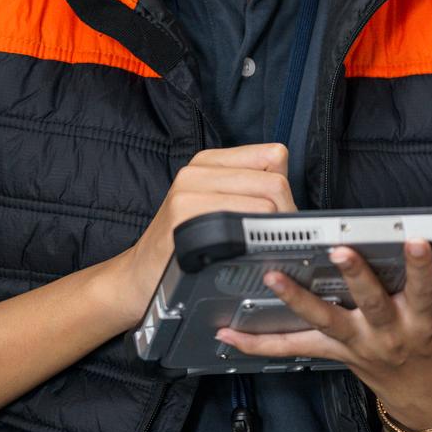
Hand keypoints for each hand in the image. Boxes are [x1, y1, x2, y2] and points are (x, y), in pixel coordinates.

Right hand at [107, 143, 297, 323]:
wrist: (139, 275)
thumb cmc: (183, 244)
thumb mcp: (217, 206)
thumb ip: (249, 191)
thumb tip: (292, 199)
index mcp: (212, 161)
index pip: (274, 156)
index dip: (284, 189)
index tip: (277, 214)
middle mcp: (199, 168)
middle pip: (274, 181)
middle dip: (285, 215)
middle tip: (272, 239)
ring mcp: (189, 188)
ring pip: (265, 201)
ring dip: (272, 231)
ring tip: (256, 247)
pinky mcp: (184, 212)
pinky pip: (243, 222)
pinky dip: (252, 241)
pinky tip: (239, 252)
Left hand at [216, 240, 431, 426]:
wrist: (428, 414)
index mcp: (426, 325)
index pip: (425, 292)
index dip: (420, 266)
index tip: (415, 238)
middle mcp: (387, 335)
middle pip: (368, 303)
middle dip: (354, 276)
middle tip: (338, 248)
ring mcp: (356, 345)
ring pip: (323, 321)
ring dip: (295, 298)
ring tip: (270, 275)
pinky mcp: (334, 353)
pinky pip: (291, 350)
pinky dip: (258, 342)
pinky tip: (226, 331)